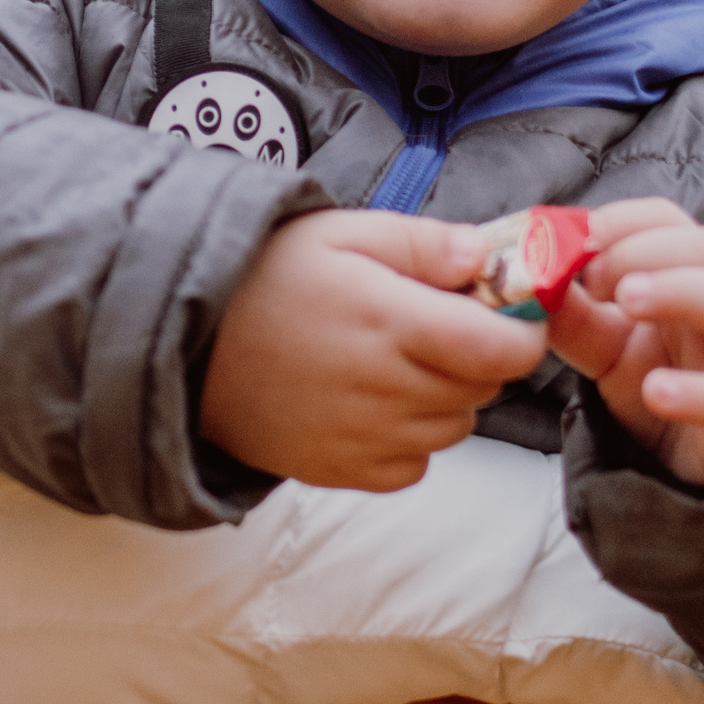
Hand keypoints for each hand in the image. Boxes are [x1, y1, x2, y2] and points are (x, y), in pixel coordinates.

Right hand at [201, 210, 545, 490]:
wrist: (182, 339)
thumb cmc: (260, 277)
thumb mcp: (340, 231)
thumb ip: (421, 243)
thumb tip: (483, 255)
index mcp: (392, 320)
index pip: (504, 350)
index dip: (521, 332)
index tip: (507, 313)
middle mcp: (386, 387)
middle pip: (483, 388)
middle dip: (476, 354)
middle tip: (434, 322)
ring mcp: (364, 437)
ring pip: (453, 428)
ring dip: (444, 397)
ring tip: (393, 360)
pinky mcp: (341, 471)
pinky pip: (413, 466)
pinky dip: (408, 439)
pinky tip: (370, 400)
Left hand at [544, 198, 703, 486]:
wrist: (679, 459)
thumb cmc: (649, 378)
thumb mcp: (598, 340)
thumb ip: (568, 310)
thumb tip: (529, 275)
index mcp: (689, 276)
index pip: (674, 222)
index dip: (628, 221)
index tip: (583, 240)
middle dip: (655, 249)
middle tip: (599, 276)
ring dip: (688, 292)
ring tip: (629, 301)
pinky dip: (702, 394)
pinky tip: (657, 390)